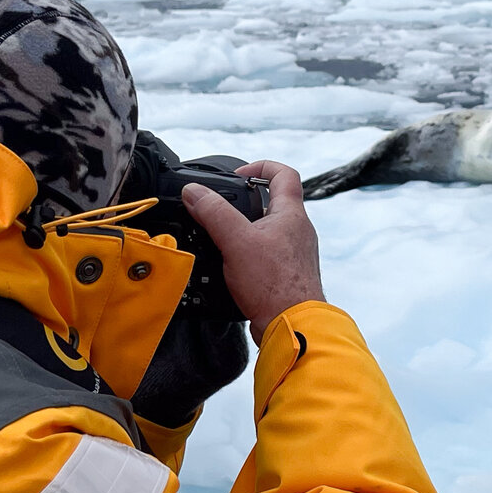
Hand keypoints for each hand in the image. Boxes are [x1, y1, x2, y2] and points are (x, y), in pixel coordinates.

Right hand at [181, 160, 324, 343]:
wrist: (291, 326)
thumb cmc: (274, 284)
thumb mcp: (236, 241)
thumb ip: (213, 213)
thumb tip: (193, 191)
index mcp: (292, 214)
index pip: (284, 174)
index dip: (261, 166)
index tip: (238, 175)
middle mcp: (298, 230)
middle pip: (273, 202)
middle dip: (245, 202)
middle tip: (222, 208)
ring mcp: (294, 253)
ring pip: (268, 230)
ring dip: (245, 229)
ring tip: (222, 237)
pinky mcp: (286, 274)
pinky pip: (267, 254)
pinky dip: (248, 253)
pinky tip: (231, 264)